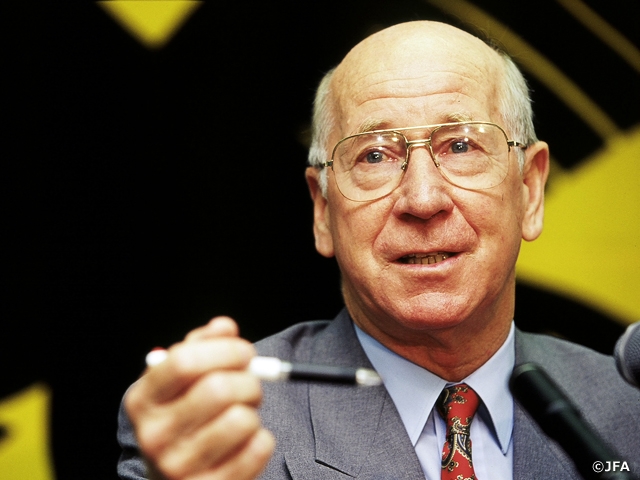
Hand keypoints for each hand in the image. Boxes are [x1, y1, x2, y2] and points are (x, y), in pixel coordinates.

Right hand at [125, 317, 274, 479]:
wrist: (176, 478)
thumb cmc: (183, 417)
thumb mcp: (179, 382)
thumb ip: (200, 347)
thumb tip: (224, 327)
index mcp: (142, 400)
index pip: (184, 362)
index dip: (225, 350)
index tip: (244, 351)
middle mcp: (154, 436)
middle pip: (219, 389)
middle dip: (249, 379)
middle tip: (252, 383)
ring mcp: (179, 467)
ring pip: (242, 419)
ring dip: (254, 411)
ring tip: (244, 413)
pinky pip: (257, 449)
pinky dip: (262, 439)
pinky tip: (246, 440)